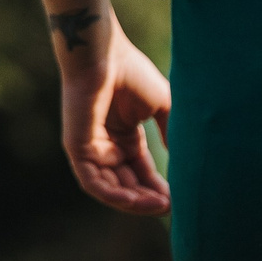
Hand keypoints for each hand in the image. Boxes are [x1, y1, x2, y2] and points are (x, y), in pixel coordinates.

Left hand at [57, 23, 172, 215]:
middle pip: (129, 185)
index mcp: (124, 137)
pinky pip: (94, 184)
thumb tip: (184, 162)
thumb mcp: (162, 107)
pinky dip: (115, 196)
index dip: (159, 188)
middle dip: (150, 199)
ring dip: (135, 203)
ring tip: (159, 206)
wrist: (103, 53)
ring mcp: (90, 149)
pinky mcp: (77, 149)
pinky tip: (136, 200)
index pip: (142, 173)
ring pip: (112, 190)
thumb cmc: (131, 72)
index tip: (180, 199)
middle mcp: (107, 146)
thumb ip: (172, 133)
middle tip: (172, 207)